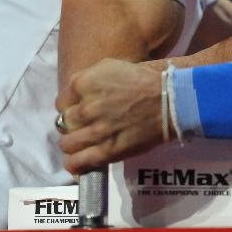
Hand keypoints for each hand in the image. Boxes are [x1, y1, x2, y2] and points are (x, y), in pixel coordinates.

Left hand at [55, 58, 167, 173]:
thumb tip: (77, 95)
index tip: (79, 109)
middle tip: (84, 126)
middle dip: (71, 125)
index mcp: (85, 83)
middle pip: (63, 123)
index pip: (61, 101)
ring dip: (73, 144)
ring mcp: (95, 131)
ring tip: (82, 144)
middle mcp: (85, 107)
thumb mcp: (111, 67)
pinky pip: (78, 162)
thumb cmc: (144, 81)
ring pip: (67, 144)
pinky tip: (77, 162)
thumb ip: (88, 79)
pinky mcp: (106, 151)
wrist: (169, 101)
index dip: (70, 107)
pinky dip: (74, 164)